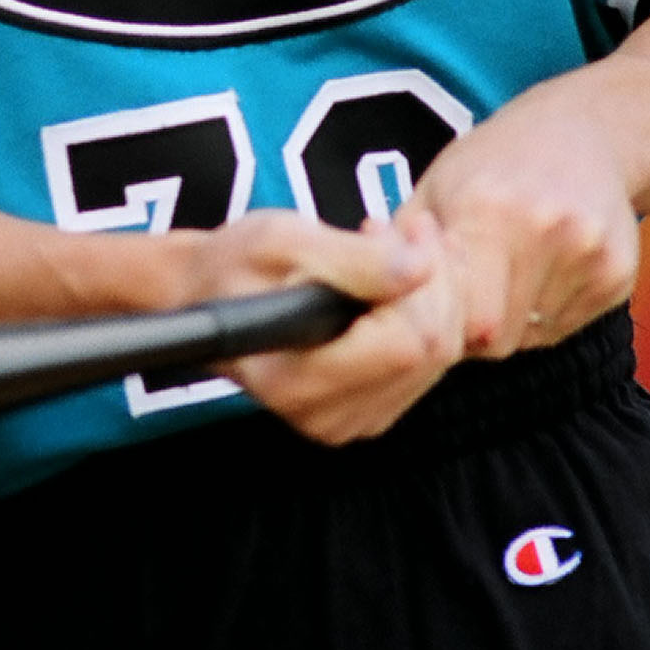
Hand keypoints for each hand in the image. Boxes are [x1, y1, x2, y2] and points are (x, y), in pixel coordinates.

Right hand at [186, 206, 461, 446]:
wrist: (208, 298)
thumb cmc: (235, 264)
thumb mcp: (279, 239)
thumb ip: (351, 258)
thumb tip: (420, 269)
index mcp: (296, 382)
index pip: (407, 342)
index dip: (423, 278)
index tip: (401, 226)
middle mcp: (326, 418)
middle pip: (431, 349)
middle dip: (435, 279)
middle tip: (402, 227)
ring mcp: (349, 423)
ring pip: (440, 355)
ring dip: (436, 291)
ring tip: (391, 246)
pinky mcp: (368, 415)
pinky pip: (430, 363)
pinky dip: (428, 312)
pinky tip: (395, 280)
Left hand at [404, 82, 640, 359]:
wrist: (589, 130)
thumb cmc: (496, 160)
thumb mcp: (436, 186)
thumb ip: (402, 248)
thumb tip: (359, 298)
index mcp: (487, 209)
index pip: (458, 319)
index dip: (439, 323)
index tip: (433, 303)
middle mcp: (545, 230)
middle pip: (496, 337)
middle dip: (472, 328)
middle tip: (468, 291)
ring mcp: (590, 254)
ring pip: (530, 337)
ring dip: (509, 321)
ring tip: (507, 270)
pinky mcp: (619, 274)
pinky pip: (565, 326)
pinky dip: (544, 313)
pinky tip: (542, 269)